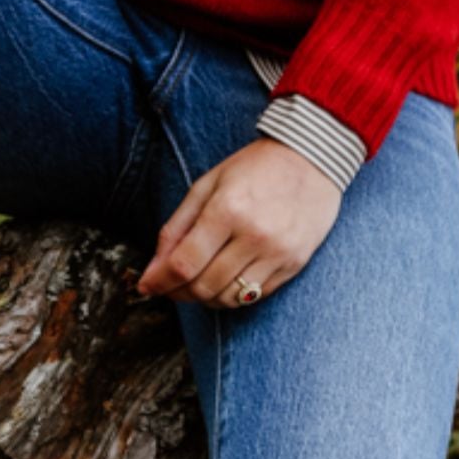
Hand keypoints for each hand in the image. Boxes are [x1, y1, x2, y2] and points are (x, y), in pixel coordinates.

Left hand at [134, 138, 341, 308]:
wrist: (311, 159)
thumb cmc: (254, 168)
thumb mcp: (207, 185)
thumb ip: (177, 227)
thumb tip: (153, 269)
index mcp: (227, 210)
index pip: (185, 263)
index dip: (160, 281)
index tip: (148, 286)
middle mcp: (255, 235)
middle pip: (205, 286)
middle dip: (179, 292)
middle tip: (170, 285)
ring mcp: (278, 253)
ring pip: (230, 298)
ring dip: (205, 298)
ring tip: (197, 282)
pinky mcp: (295, 264)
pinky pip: (255, 296)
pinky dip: (234, 295)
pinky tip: (225, 278)